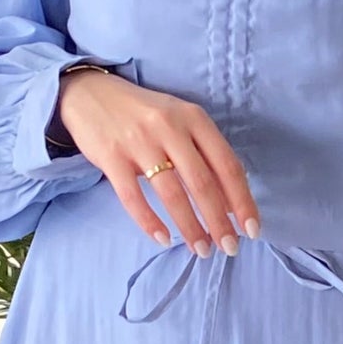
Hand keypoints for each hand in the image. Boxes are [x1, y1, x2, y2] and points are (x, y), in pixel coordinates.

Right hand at [55, 67, 260, 255]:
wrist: (91, 93)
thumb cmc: (144, 112)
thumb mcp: (180, 120)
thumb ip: (203, 152)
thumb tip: (228, 201)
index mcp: (194, 118)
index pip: (227, 164)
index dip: (242, 200)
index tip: (251, 228)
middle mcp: (170, 128)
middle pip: (202, 182)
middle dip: (219, 221)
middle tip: (229, 248)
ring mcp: (139, 142)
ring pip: (172, 193)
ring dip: (190, 227)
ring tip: (202, 250)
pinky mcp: (111, 156)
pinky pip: (133, 197)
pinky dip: (149, 222)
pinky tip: (163, 239)